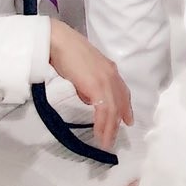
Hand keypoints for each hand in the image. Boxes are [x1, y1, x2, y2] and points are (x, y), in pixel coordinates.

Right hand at [46, 19, 132, 150]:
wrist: (58, 43)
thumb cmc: (65, 55)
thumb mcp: (81, 72)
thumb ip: (88, 85)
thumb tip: (89, 98)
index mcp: (109, 70)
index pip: (122, 92)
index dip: (125, 107)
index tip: (127, 120)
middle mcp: (111, 75)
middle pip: (120, 102)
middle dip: (118, 122)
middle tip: (114, 138)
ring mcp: (106, 80)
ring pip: (113, 109)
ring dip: (110, 128)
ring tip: (106, 142)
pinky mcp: (97, 86)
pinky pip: (104, 110)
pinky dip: (103, 124)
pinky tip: (100, 134)